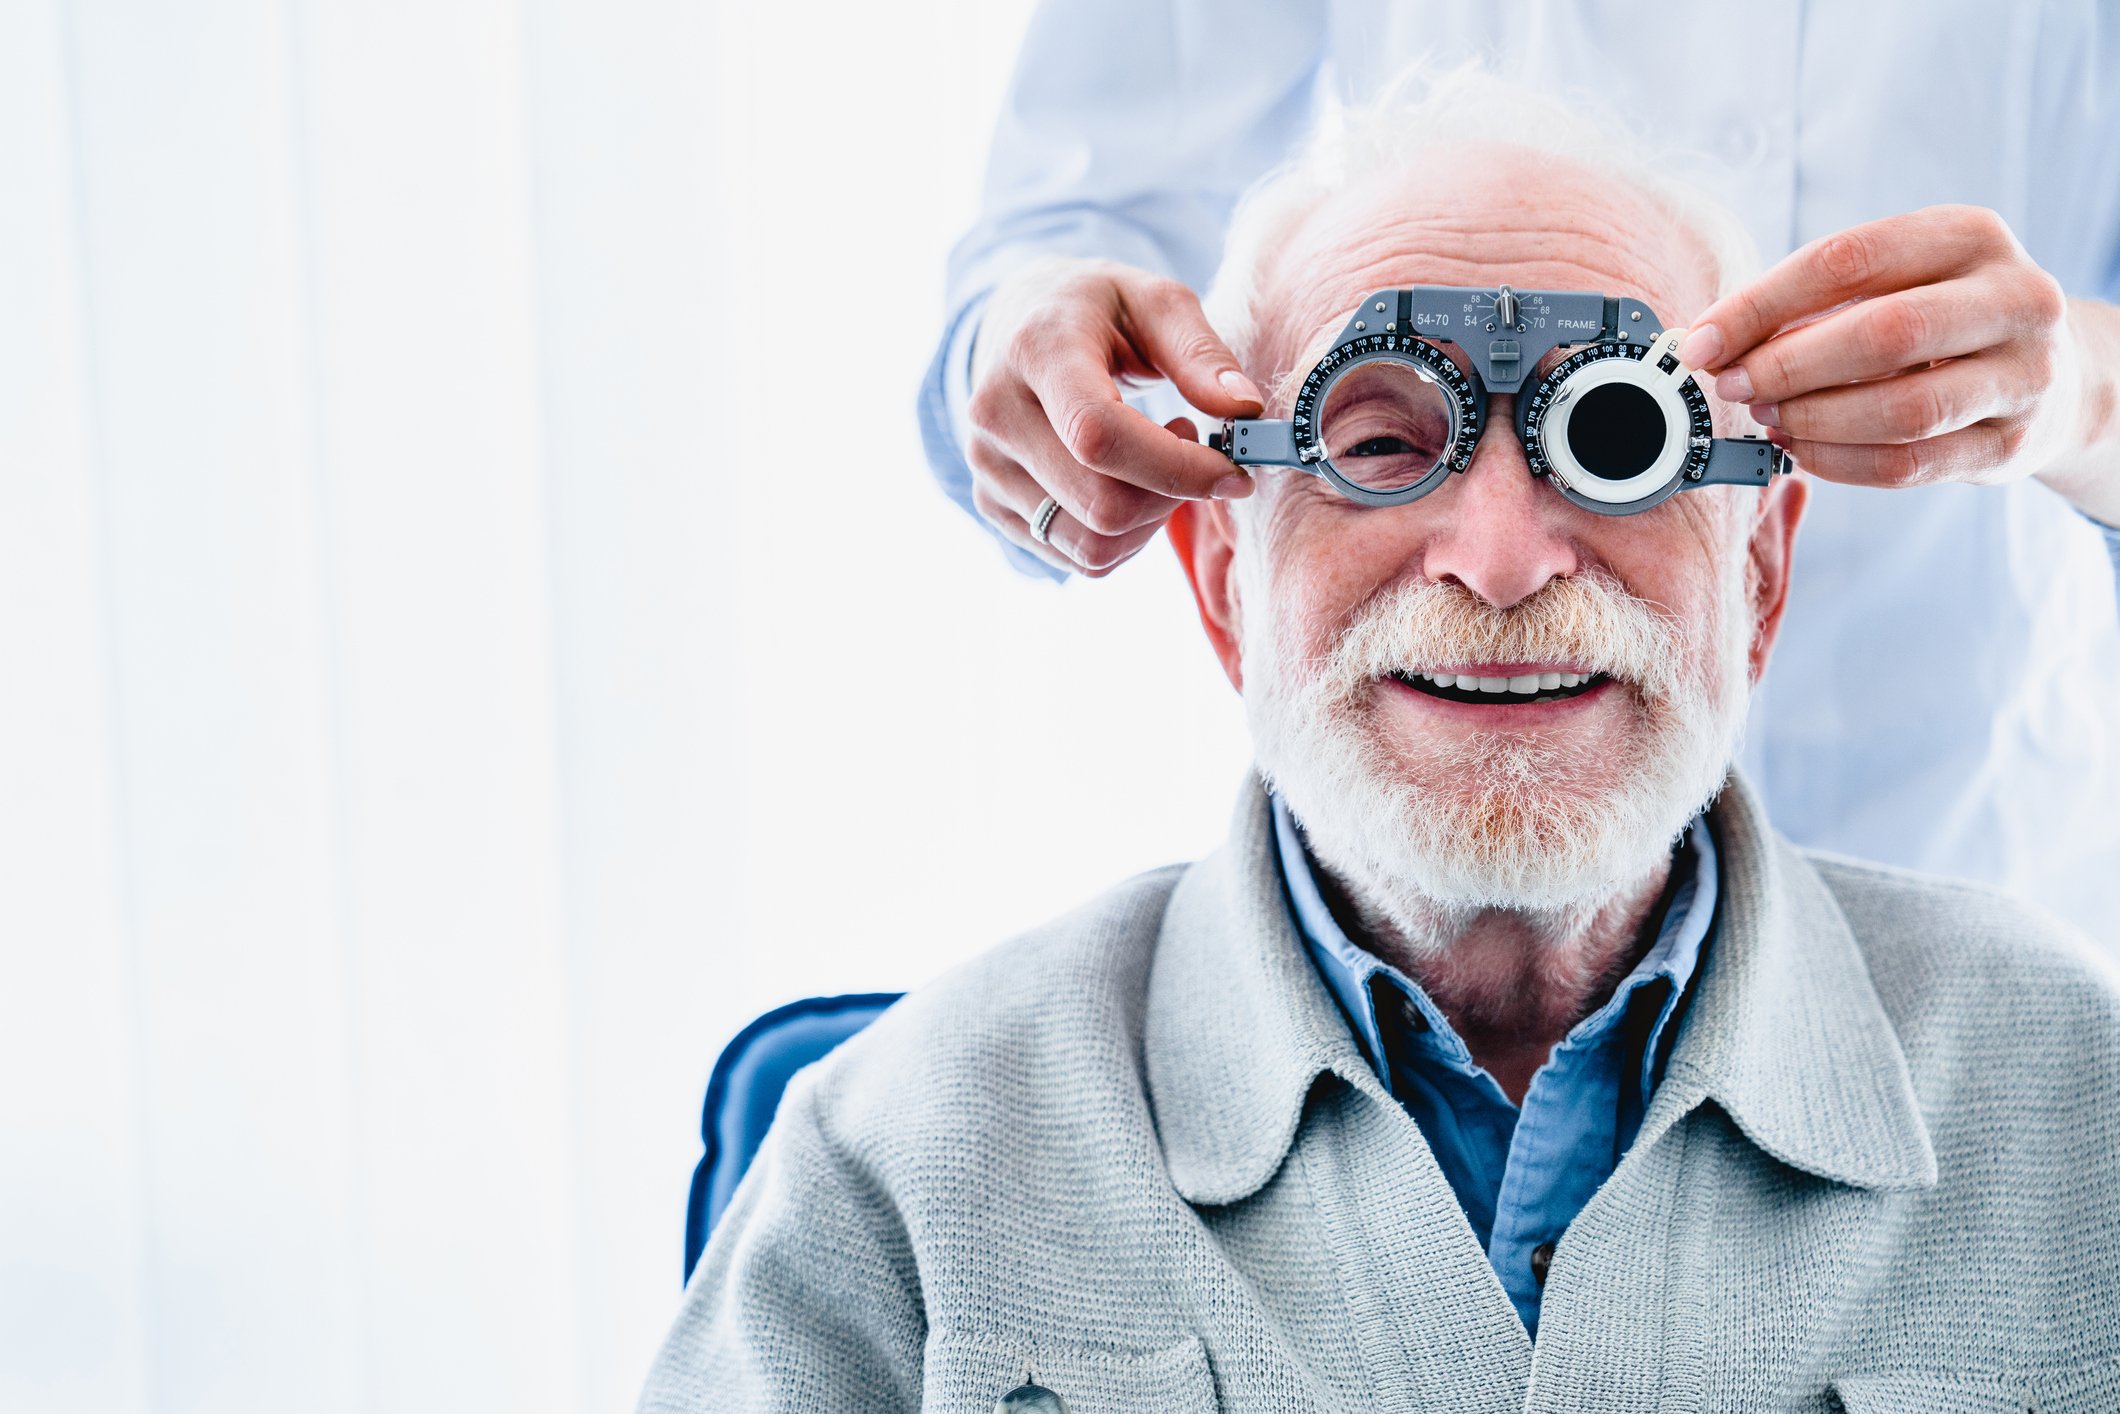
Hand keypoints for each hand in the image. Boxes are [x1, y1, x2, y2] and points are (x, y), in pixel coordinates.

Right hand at [964, 257, 1264, 575]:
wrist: (1016, 324)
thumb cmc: (1097, 311)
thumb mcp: (1155, 302)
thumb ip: (1201, 352)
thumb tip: (1244, 408)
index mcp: (1035, 351)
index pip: (1099, 437)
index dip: (1176, 468)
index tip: (1231, 470)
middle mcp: (996, 415)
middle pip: (1102, 506)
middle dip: (1172, 496)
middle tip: (1194, 451)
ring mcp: (986, 467)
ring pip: (1092, 547)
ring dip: (1150, 522)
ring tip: (1158, 463)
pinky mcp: (991, 505)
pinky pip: (1078, 559)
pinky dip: (1124, 537)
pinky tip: (1127, 484)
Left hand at [1677, 205, 2086, 490]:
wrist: (2052, 376)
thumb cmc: (1942, 323)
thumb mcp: (1895, 283)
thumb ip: (1813, 304)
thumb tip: (1710, 343)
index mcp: (1970, 236)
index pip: (1846, 261)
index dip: (1759, 306)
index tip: (1701, 342)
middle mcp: (2014, 298)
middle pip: (1882, 334)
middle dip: (1786, 367)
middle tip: (1732, 386)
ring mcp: (2024, 376)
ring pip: (1900, 408)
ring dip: (1813, 419)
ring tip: (1767, 417)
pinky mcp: (2013, 445)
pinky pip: (1908, 463)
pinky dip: (1839, 462)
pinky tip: (1802, 450)